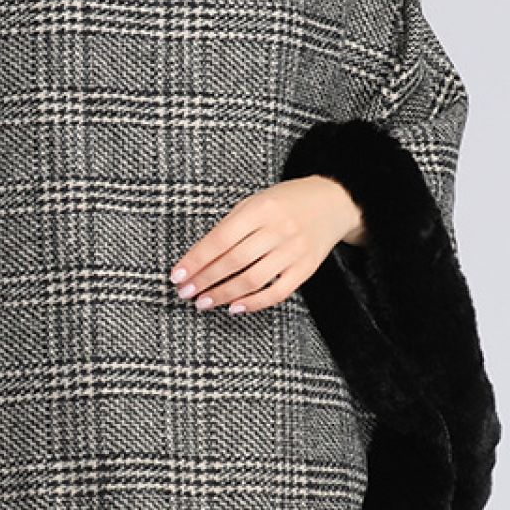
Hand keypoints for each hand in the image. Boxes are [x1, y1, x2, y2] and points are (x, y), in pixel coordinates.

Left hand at [167, 174, 364, 315]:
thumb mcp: (255, 202)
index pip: (220, 239)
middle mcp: (278, 229)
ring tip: (203, 302)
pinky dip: (254, 303)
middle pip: (234, 261)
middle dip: (205, 280)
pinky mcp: (306, 269)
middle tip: (185, 293)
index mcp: (261, 208)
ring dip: (223, 294)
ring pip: (253, 280)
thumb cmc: (285, 202)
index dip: (196, 259)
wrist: (332, 202)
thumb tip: (199, 258)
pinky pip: (278, 292)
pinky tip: (235, 307)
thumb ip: (230, 226)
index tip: (177, 275)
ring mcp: (294, 251)